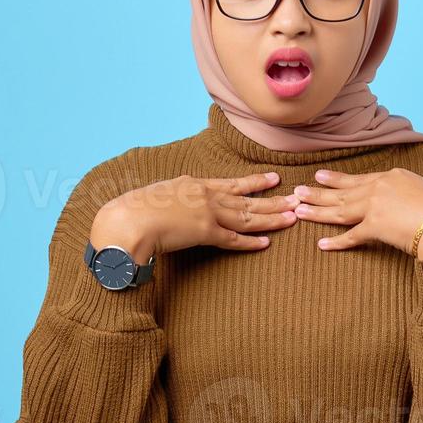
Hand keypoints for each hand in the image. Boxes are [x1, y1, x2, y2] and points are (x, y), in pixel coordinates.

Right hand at [89, 171, 297, 259]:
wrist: (127, 220)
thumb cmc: (132, 211)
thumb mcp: (155, 197)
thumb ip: (170, 200)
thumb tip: (171, 207)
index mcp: (192, 183)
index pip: (229, 184)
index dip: (253, 182)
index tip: (272, 179)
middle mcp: (204, 195)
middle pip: (246, 198)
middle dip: (273, 198)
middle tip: (296, 197)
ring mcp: (207, 212)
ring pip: (247, 216)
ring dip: (271, 217)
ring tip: (292, 216)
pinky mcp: (205, 232)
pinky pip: (233, 239)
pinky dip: (251, 242)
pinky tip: (267, 243)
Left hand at [293, 167, 422, 259]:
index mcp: (394, 176)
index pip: (360, 179)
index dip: (339, 179)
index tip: (321, 177)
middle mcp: (380, 187)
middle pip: (343, 192)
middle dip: (318, 192)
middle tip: (298, 191)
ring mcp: (374, 206)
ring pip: (339, 210)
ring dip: (317, 210)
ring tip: (298, 210)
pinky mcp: (374, 226)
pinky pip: (350, 236)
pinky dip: (335, 242)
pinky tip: (321, 244)